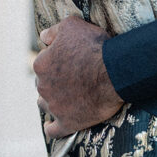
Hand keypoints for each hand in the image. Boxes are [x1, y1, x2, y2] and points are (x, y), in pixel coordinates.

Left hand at [33, 16, 123, 138]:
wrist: (114, 72)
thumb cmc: (94, 46)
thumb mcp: (72, 25)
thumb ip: (53, 31)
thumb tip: (43, 37)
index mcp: (41, 64)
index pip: (42, 61)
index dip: (56, 58)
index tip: (69, 58)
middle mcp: (43, 87)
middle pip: (43, 83)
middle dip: (53, 79)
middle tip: (70, 75)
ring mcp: (54, 106)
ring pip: (45, 104)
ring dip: (51, 100)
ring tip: (64, 96)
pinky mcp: (67, 122)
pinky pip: (52, 130)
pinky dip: (51, 127)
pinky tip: (52, 124)